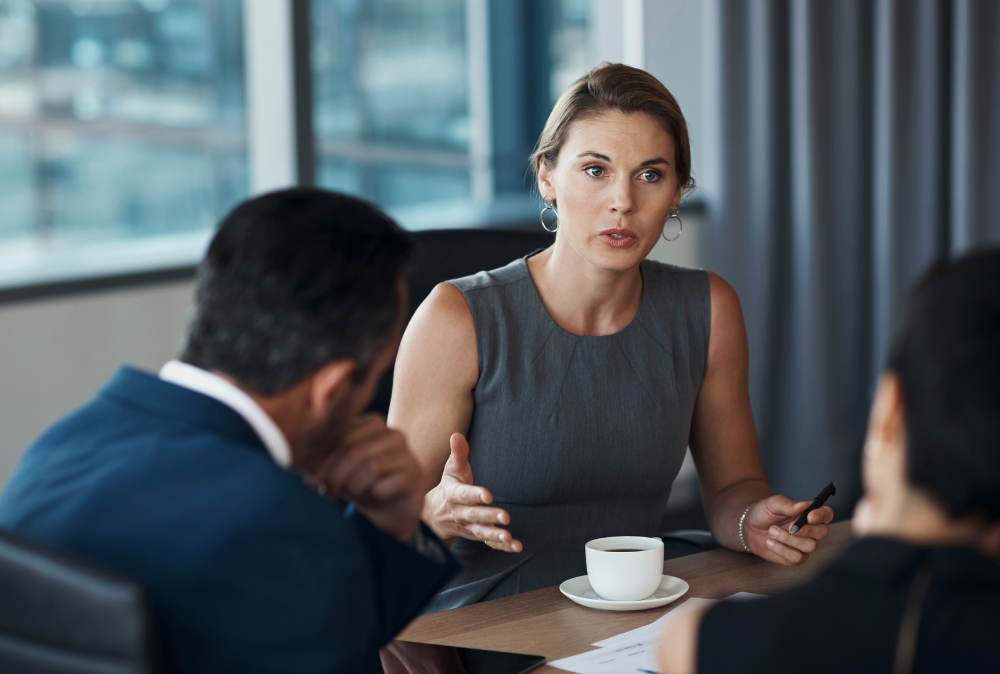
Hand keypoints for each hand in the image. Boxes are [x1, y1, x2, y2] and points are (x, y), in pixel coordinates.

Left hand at [315, 414, 423, 542]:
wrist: (392, 512)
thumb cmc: (363, 486)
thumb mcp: (341, 471)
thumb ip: (324, 464)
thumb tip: (303, 470)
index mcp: (372, 425)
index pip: (342, 436)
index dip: (324, 460)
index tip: (313, 480)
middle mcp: (393, 434)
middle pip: (355, 451)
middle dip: (336, 476)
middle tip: (329, 492)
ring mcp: (407, 454)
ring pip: (371, 467)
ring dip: (355, 488)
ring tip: (353, 496)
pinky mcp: (414, 476)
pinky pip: (385, 485)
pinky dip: (373, 496)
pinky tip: (374, 499)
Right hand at [423, 433, 521, 552]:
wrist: (435, 516)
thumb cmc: (449, 487)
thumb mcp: (451, 470)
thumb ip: (457, 453)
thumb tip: (457, 434)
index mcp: (454, 495)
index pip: (464, 495)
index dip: (475, 495)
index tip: (488, 494)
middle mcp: (460, 513)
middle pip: (475, 516)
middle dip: (489, 517)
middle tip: (505, 517)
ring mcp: (468, 527)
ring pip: (481, 533)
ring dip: (495, 536)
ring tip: (509, 537)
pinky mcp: (477, 536)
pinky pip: (489, 544)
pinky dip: (502, 547)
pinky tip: (516, 546)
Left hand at [745, 494, 832, 565]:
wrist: (749, 527)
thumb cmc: (764, 512)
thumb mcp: (772, 504)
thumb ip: (787, 504)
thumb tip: (803, 505)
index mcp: (808, 513)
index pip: (827, 514)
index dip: (822, 515)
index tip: (809, 516)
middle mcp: (810, 529)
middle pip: (823, 532)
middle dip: (806, 530)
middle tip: (789, 527)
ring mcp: (804, 544)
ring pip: (810, 546)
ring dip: (788, 539)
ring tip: (771, 531)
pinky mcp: (795, 557)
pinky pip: (798, 558)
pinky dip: (781, 550)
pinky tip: (770, 542)